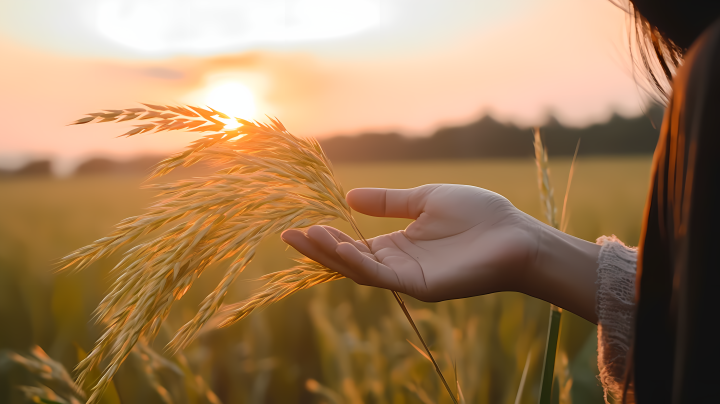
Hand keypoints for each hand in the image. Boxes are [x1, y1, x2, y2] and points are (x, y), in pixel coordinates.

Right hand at [283, 184, 601, 322]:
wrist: (516, 233)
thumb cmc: (479, 214)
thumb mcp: (424, 199)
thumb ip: (390, 201)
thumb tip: (350, 197)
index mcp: (399, 244)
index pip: (354, 245)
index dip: (328, 237)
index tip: (301, 223)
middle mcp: (399, 264)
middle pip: (349, 261)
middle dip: (318, 249)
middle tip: (288, 235)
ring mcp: (409, 277)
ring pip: (360, 271)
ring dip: (332, 255)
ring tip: (306, 237)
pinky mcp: (421, 287)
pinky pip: (382, 276)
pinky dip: (358, 263)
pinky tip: (339, 247)